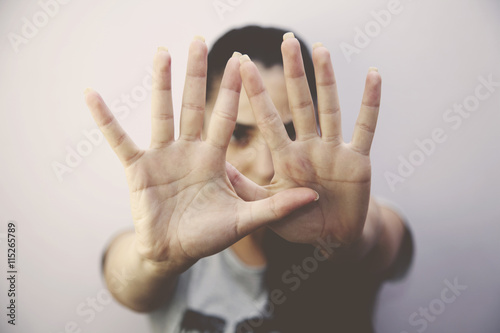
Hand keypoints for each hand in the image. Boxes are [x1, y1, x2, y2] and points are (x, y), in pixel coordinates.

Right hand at [84, 39, 317, 272]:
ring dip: (161, 83)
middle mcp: (188, 150)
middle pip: (193, 105)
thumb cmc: (208, 236)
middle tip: (201, 39)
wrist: (174, 252)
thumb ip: (275, 208)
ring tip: (162, 51)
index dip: (234, 90)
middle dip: (197, 74)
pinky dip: (105, 120)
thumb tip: (314, 197)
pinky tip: (91, 95)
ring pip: (161, 112)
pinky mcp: (137, 168)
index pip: (225, 117)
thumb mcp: (244, 220)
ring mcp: (162, 156)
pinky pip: (119, 139)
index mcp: (214, 158)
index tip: (242, 60)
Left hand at [231, 34, 381, 245]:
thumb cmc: (298, 223)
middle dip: (293, 73)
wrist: (332, 239)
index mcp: (286, 157)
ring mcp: (334, 151)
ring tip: (320, 48)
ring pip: (329, 108)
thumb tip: (217, 167)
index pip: (269, 119)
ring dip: (326, 79)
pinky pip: (366, 127)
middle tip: (285, 41)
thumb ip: (247, 189)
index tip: (243, 64)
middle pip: (299, 103)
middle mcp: (309, 147)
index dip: (256, 93)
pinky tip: (373, 76)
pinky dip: (371, 103)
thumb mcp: (267, 208)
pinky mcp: (358, 160)